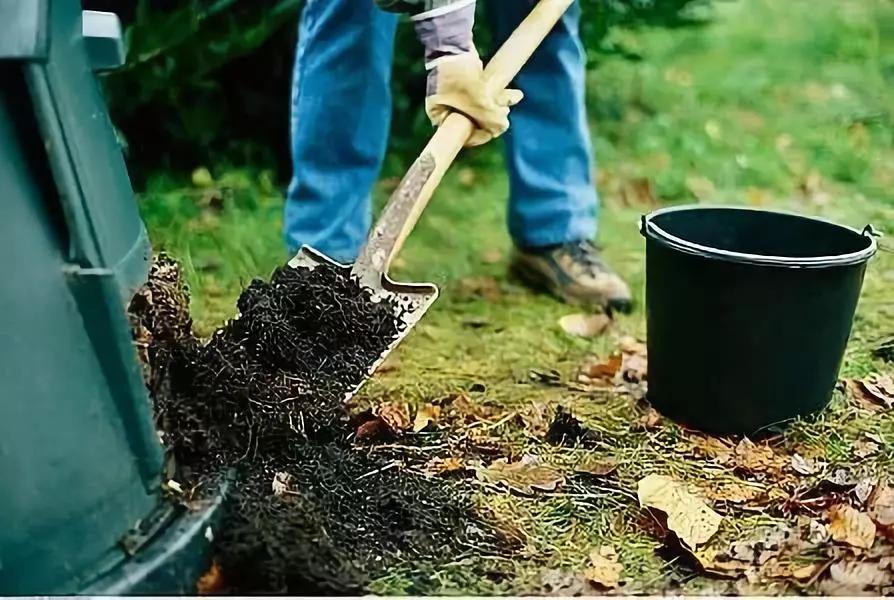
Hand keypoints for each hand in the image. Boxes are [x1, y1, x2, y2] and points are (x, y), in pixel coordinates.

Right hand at [413, 1, 522, 146]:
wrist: (453, 43)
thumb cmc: (458, 75)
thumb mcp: (476, 101)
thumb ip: (490, 118)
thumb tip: (503, 127)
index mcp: (440, 117)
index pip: (463, 136)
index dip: (481, 135)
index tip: (494, 130)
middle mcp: (448, 110)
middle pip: (476, 123)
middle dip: (493, 118)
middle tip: (504, 111)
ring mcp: (459, 99)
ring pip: (483, 110)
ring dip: (500, 105)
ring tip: (514, 98)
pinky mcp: (469, 87)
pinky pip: (486, 98)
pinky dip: (498, 96)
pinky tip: (514, 94)